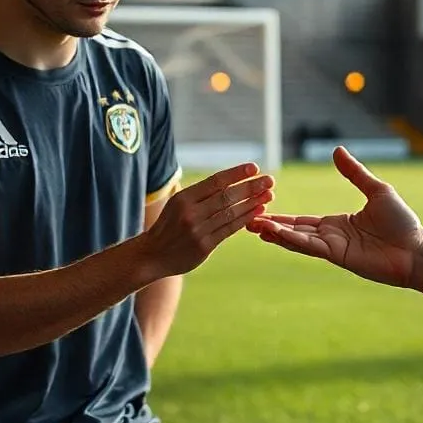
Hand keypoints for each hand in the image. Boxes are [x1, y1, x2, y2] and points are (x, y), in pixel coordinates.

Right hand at [140, 162, 273, 277]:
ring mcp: (197, 230)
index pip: (215, 181)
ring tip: (269, 195)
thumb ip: (200, 195)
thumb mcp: (178, 204)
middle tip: (270, 180)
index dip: (237, 173)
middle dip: (251, 186)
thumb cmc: (169, 226)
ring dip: (253, 202)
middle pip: (227, 196)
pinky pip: (229, 229)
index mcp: (184, 198)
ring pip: (231, 212)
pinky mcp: (204, 246)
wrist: (152, 255)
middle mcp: (190, 212)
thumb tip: (230, 181)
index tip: (255, 167)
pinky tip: (259, 211)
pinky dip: (246, 219)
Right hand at [246, 147, 422, 292]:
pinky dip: (291, 239)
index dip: (281, 217)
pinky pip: (310, 246)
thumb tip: (337, 150)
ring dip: (274, 233)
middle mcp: (331, 237)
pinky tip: (274, 233)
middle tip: (245, 219)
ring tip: (252, 226)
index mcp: (337, 223)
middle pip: (293, 230)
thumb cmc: (402, 222)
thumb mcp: (376, 190)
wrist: (416, 250)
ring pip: (297, 239)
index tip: (260, 211)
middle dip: (270, 226)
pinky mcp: (338, 256)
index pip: (302, 220)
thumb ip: (354, 173)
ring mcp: (333, 248)